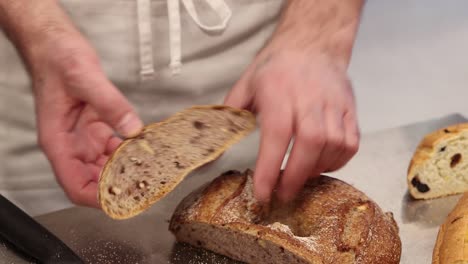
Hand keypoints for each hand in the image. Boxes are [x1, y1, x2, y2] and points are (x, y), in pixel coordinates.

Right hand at [31, 33, 142, 207]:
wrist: (55, 44)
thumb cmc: (56, 59)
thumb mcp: (85, 78)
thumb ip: (110, 104)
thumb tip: (133, 128)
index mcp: (58, 141)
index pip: (75, 185)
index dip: (98, 198)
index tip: (123, 200)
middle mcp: (70, 145)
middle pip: (93, 181)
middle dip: (118, 187)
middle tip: (146, 184)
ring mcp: (83, 138)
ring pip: (105, 167)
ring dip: (126, 171)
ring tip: (150, 169)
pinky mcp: (96, 129)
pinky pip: (113, 149)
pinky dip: (128, 152)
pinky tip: (144, 149)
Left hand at [224, 50, 359, 202]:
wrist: (312, 45)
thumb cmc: (277, 66)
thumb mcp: (247, 82)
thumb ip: (232, 110)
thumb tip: (219, 137)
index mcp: (279, 93)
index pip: (277, 136)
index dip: (269, 168)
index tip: (263, 193)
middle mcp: (309, 100)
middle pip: (311, 143)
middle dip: (296, 176)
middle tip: (283, 194)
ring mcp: (334, 105)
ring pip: (334, 145)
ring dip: (317, 170)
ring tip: (300, 177)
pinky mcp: (350, 109)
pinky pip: (351, 143)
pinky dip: (338, 161)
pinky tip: (321, 164)